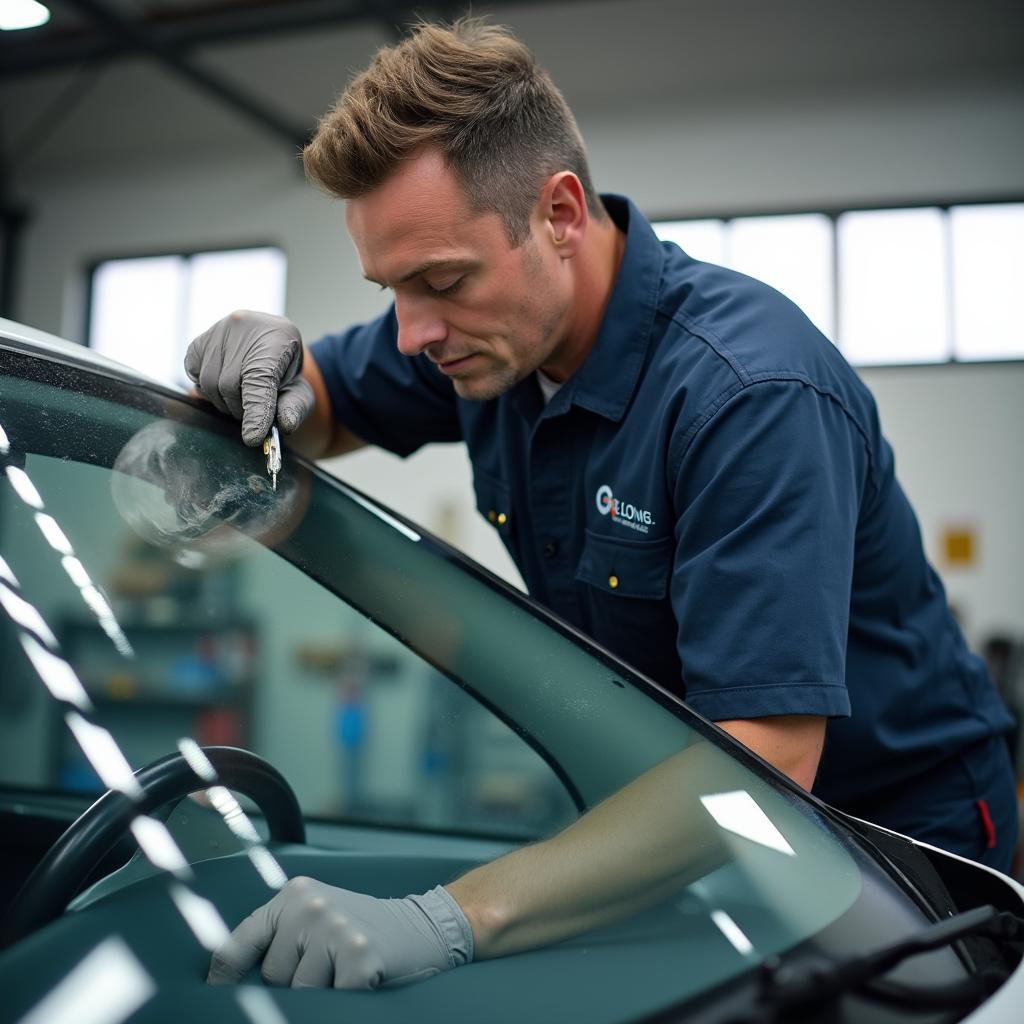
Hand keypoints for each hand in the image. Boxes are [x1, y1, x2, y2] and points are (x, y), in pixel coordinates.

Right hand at [185, 310, 314, 446]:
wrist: (269, 345)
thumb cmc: (285, 371)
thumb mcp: (299, 390)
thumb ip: (295, 408)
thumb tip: (285, 424)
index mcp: (276, 337)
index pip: (259, 379)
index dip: (256, 410)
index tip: (253, 437)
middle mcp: (242, 326)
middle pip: (230, 385)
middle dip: (241, 409)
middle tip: (254, 414)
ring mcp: (216, 331)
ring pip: (209, 384)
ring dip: (225, 403)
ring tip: (242, 399)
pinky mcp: (198, 341)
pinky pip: (195, 377)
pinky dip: (208, 390)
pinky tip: (225, 385)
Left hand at [207, 877, 473, 988]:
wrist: (423, 927)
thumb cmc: (359, 930)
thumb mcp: (314, 919)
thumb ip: (278, 938)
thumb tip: (227, 983)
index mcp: (293, 894)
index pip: (238, 943)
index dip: (224, 978)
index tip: (219, 997)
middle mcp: (310, 905)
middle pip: (272, 977)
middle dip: (294, 983)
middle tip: (327, 965)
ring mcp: (335, 929)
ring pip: (301, 994)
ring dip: (322, 993)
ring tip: (345, 971)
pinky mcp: (359, 955)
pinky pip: (332, 1002)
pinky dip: (347, 999)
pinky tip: (363, 979)